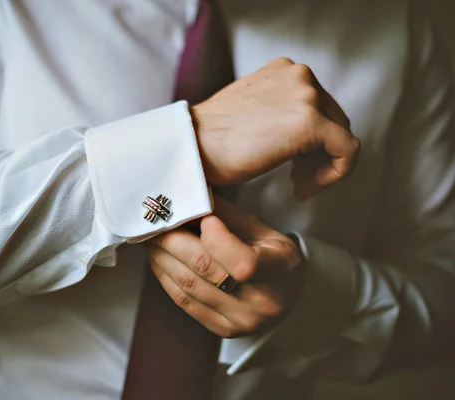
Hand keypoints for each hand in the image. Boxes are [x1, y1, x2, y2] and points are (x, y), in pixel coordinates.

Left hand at [146, 196, 304, 337]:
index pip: (243, 263)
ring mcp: (239, 320)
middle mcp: (261, 302)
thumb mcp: (263, 232)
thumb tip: (191, 196)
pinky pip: (184, 301)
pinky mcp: (221, 329)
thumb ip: (228, 216)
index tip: (201, 218)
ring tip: (151, 238)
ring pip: (188, 285)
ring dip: (161, 257)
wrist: (286, 298)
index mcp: (278, 272)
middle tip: (154, 222)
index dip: (216, 239)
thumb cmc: (273, 257)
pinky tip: (158, 258)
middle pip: (204, 268)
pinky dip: (165, 276)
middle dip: (172, 240)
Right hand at [193, 57, 359, 199]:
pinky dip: (334, 174)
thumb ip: (279, 111)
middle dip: (318, 155)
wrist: (192, 147)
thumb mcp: (252, 112)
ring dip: (322, 166)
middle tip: (295, 179)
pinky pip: (347, 151)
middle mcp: (301, 76)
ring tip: (297, 185)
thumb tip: (302, 136)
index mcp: (286, 71)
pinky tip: (303, 189)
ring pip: (343, 136)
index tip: (293, 166)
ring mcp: (307, 95)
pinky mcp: (310, 122)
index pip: (320, 106)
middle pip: (334, 120)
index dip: (313, 142)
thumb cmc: (212, 140)